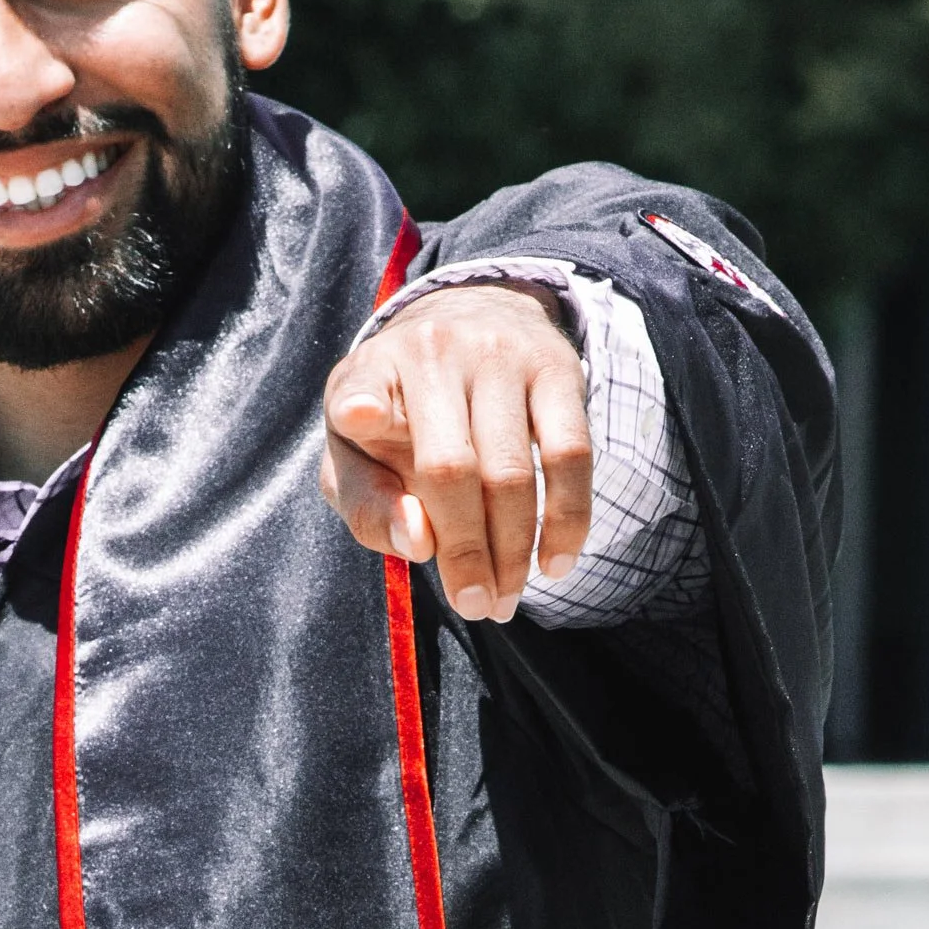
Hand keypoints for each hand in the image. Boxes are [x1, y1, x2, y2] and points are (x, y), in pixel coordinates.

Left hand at [319, 284, 593, 620]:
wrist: (470, 322)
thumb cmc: (401, 414)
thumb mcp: (358, 452)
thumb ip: (367, 504)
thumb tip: (418, 543)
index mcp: (370, 373)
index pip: (362, 389)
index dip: (363, 407)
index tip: (361, 418)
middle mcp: (435, 353)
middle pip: (451, 468)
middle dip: (465, 553)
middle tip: (474, 607)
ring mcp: (501, 356)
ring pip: (514, 472)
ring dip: (514, 552)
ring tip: (506, 599)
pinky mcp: (557, 369)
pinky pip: (570, 455)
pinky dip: (568, 520)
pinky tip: (555, 562)